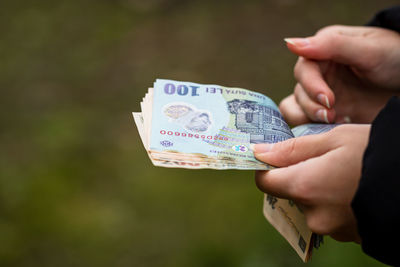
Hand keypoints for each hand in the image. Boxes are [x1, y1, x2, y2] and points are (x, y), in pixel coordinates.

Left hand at [253, 124, 370, 241]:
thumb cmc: (375, 153)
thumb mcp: (333, 140)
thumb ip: (292, 149)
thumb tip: (258, 153)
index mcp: (304, 186)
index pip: (265, 182)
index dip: (267, 168)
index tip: (276, 156)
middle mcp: (313, 213)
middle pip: (289, 193)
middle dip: (299, 176)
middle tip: (322, 159)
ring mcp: (331, 228)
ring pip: (310, 204)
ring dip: (318, 189)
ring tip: (344, 173)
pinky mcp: (348, 235)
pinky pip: (329, 216)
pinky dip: (334, 202)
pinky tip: (353, 189)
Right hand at [280, 25, 399, 124]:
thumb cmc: (396, 57)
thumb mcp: (368, 49)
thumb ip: (331, 45)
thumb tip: (290, 43)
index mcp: (324, 52)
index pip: (303, 69)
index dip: (311, 85)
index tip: (328, 100)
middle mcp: (319, 73)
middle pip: (298, 91)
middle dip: (312, 106)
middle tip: (332, 116)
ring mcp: (322, 95)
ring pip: (296, 108)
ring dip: (309, 117)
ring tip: (334, 121)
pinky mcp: (329, 113)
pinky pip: (306, 123)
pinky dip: (313, 128)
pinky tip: (337, 126)